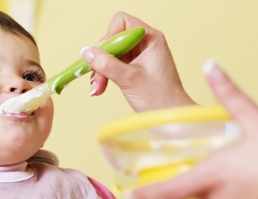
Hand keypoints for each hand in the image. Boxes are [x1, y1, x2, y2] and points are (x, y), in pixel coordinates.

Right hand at [80, 11, 194, 110]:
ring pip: (111, 54)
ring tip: (98, 87)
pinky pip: (113, 65)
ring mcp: (139, 56)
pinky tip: (100, 88)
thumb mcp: (129, 79)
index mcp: (150, 39)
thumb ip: (106, 64)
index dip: (109, 38)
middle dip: (102, 59)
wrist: (170, 117)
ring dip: (101, 70)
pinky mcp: (134, 68)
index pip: (122, 23)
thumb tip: (86, 52)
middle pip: (113, 40)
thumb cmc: (160, 98)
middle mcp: (145, 44)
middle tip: (97, 78)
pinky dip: (105, 75)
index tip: (103, 57)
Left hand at [129, 60, 257, 198]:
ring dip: (222, 184)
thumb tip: (210, 68)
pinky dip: (242, 195)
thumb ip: (229, 95)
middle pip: (197, 190)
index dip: (148, 193)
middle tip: (215, 159)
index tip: (132, 193)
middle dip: (198, 176)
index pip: (171, 191)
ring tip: (247, 166)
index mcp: (216, 175)